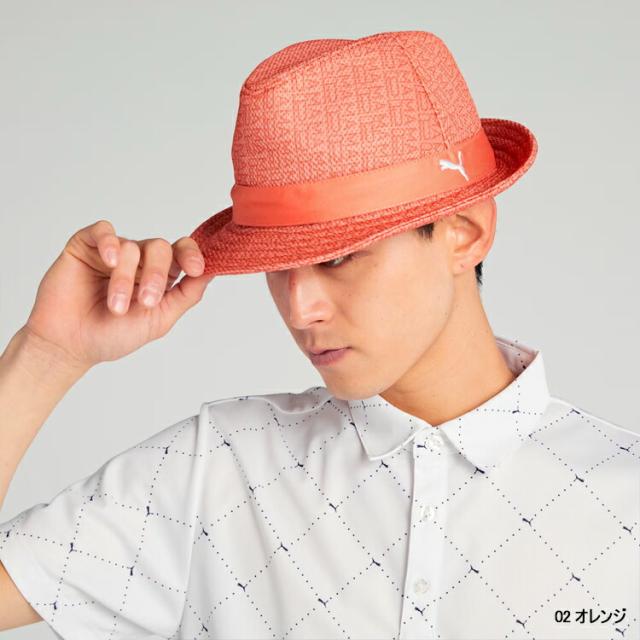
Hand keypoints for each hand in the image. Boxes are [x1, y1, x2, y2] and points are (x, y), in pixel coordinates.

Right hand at [21, 219, 214, 369]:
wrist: (70, 346)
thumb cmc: (112, 336)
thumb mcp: (159, 320)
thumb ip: (187, 295)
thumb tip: (211, 273)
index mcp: (160, 276)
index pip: (183, 252)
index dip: (192, 255)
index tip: (196, 269)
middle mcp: (139, 261)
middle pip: (160, 248)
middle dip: (157, 275)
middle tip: (146, 302)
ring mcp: (113, 252)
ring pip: (132, 247)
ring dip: (125, 280)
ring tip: (115, 307)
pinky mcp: (85, 246)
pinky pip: (103, 231)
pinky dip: (109, 243)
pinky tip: (110, 260)